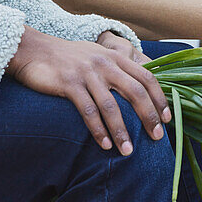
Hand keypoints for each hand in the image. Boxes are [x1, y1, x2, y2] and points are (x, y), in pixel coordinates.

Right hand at [6, 26, 170, 155]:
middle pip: (135, 91)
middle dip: (148, 116)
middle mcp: (104, 63)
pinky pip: (88, 110)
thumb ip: (116, 67)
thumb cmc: (68, 57)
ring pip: (111, 106)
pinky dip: (98, 130)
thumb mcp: (97, 55)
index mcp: (115, 56)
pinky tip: (105, 144)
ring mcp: (87, 73)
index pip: (147, 77)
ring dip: (121, 131)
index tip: (167, 118)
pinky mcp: (69, 84)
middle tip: (156, 137)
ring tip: (128, 152)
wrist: (34, 50)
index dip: (160, 98)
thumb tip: (139, 87)